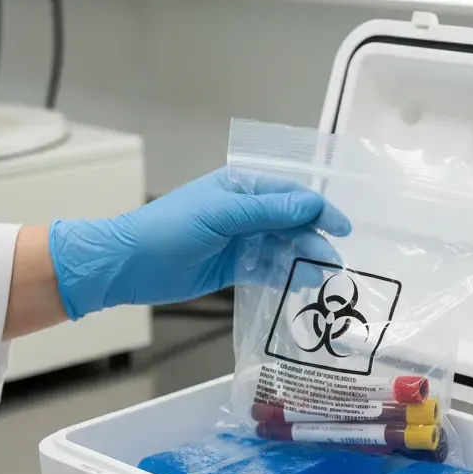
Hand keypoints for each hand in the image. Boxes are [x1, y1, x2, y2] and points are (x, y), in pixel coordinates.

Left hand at [49, 168, 351, 319]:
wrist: (130, 265)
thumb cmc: (169, 229)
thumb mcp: (220, 215)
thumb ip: (267, 211)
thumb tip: (311, 203)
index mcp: (239, 188)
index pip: (288, 194)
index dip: (318, 209)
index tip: (342, 227)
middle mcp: (243, 212)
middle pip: (290, 224)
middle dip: (313, 240)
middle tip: (333, 262)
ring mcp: (239, 241)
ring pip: (281, 249)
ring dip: (302, 261)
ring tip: (321, 278)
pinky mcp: (234, 268)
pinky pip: (267, 270)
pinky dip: (283, 277)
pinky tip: (299, 285)